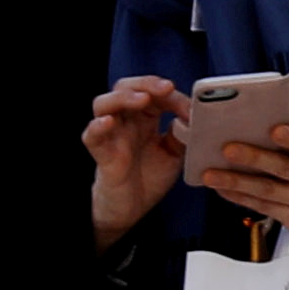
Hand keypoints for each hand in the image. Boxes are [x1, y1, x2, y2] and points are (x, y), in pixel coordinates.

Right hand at [85, 77, 188, 250]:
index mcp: (145, 117)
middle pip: (125, 88)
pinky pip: (91, 136)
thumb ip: (184, 135)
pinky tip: (108, 122)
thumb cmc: (150, 174)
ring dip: (123, 98)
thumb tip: (197, 118)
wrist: (133, 205)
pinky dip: (97, 127)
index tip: (192, 106)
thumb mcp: (175, 152)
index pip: (154, 94)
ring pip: (103, 104)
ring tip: (142, 99)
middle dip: (146, 84)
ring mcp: (111, 134)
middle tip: (166, 88)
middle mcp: (126, 121)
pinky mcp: (101, 153)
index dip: (172, 96)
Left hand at [193, 121, 288, 248]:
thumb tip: (258, 131)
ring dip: (236, 181)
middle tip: (228, 149)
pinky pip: (263, 207)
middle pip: (285, 169)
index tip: (275, 130)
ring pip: (268, 191)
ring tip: (211, 174)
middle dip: (254, 158)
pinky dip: (240, 197)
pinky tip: (223, 189)